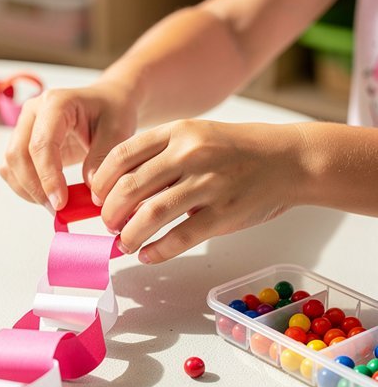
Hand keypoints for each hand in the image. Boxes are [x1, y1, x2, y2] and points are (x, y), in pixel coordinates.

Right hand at [0, 81, 137, 209]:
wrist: (106, 102)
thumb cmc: (112, 111)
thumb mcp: (118, 131)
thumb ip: (103, 158)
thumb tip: (90, 190)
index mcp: (56, 103)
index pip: (41, 143)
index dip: (48, 177)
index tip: (61, 203)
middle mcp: (33, 112)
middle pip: (17, 154)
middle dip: (34, 187)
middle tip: (58, 209)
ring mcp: (24, 126)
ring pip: (10, 164)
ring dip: (27, 189)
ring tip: (55, 205)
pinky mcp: (22, 142)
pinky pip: (12, 169)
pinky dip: (25, 187)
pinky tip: (47, 196)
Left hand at [91, 119, 305, 262]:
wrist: (289, 160)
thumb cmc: (239, 151)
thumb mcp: (198, 135)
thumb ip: (162, 155)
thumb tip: (121, 187)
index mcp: (179, 132)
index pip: (121, 155)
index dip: (101, 181)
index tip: (96, 197)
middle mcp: (190, 155)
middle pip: (130, 187)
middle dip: (109, 212)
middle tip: (108, 224)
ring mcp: (208, 185)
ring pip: (150, 214)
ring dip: (128, 235)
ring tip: (124, 243)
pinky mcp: (223, 214)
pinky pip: (179, 238)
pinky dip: (156, 250)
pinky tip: (148, 254)